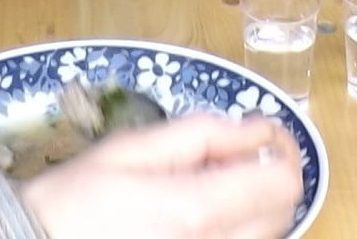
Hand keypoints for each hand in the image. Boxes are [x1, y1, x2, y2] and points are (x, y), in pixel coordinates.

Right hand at [18, 114, 303, 238]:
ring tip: (208, 190)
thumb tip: (257, 128)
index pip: (280, 184)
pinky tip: (197, 219)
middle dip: (268, 180)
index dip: (283, 153)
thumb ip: (201, 135)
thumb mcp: (130, 148)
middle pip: (282, 215)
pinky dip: (233, 233)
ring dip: (253, 209)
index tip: (261, 137)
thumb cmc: (74, 200)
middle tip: (230, 160)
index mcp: (194, 210)